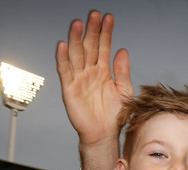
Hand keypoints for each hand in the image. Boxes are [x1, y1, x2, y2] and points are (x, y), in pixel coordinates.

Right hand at [56, 10, 133, 169]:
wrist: (104, 135)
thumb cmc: (113, 116)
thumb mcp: (124, 91)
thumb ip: (122, 72)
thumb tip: (122, 51)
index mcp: (103, 71)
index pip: (103, 47)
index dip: (105, 33)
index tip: (109, 18)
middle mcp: (90, 73)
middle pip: (89, 47)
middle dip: (91, 31)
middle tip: (94, 15)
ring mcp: (79, 80)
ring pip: (76, 55)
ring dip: (76, 39)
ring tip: (78, 24)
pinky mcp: (70, 90)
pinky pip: (65, 72)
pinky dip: (63, 59)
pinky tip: (63, 45)